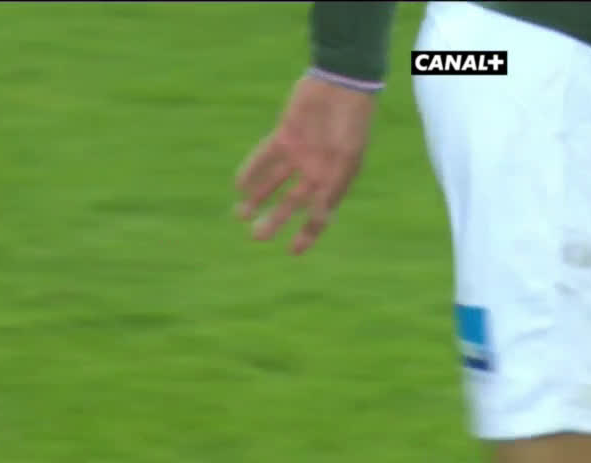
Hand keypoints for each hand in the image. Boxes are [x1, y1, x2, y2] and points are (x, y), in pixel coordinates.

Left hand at [235, 73, 375, 253]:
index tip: (292, 251)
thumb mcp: (345, 161)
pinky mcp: (284, 137)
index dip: (308, 235)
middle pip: (291, 202)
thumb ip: (330, 189)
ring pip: (273, 183)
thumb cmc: (351, 124)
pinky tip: (239, 186)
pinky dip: (252, 172)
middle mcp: (315, 171)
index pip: (320, 215)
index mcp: (334, 180)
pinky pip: (264, 158)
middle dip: (275, 220)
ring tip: (240, 215)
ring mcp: (299, 154)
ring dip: (257, 199)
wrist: (342, 83)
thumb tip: (320, 219)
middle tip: (256, 236)